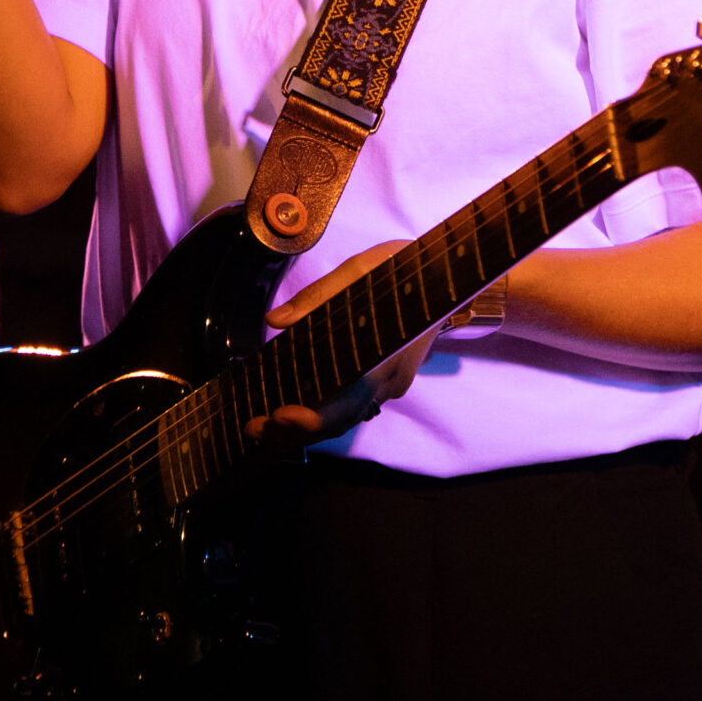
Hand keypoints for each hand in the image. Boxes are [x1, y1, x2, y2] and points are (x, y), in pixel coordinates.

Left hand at [245, 240, 434, 449]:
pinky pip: (352, 408)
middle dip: (293, 432)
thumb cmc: (406, 268)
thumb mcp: (361, 269)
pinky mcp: (386, 382)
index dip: (311, 419)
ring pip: (345, 419)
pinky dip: (321, 417)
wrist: (450, 274)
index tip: (278, 416)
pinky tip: (291, 412)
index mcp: (384, 356)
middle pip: (339, 421)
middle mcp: (389, 381)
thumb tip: (274, 321)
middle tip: (251, 428)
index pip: (346, 404)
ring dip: (302, 429)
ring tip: (260, 426)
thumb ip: (317, 296)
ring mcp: (390, 385)